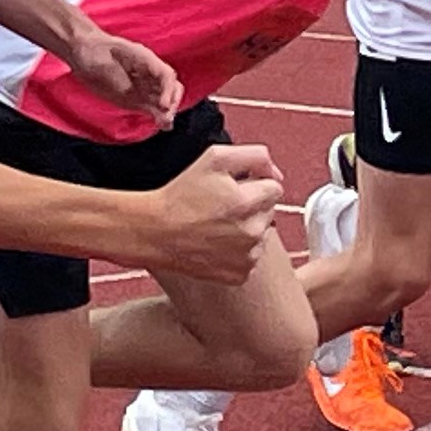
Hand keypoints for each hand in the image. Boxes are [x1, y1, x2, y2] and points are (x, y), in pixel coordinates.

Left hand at [68, 25, 181, 128]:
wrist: (84, 54)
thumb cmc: (96, 49)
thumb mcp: (109, 55)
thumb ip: (121, 65)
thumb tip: (140, 70)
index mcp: (146, 60)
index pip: (167, 75)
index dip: (169, 91)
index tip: (164, 105)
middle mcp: (149, 74)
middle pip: (172, 88)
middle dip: (172, 102)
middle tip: (165, 117)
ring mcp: (143, 87)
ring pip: (165, 100)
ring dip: (168, 112)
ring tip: (164, 124)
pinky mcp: (136, 100)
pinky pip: (154, 109)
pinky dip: (160, 117)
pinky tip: (162, 126)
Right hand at [144, 144, 282, 286]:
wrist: (155, 232)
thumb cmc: (181, 195)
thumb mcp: (215, 158)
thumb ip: (255, 157)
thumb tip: (276, 174)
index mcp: (248, 203)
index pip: (275, 188)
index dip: (254, 184)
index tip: (235, 188)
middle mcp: (251, 233)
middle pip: (269, 211)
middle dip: (252, 204)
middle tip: (222, 205)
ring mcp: (247, 257)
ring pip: (262, 234)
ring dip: (247, 227)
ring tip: (217, 224)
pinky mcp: (239, 274)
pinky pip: (251, 256)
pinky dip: (239, 249)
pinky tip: (217, 242)